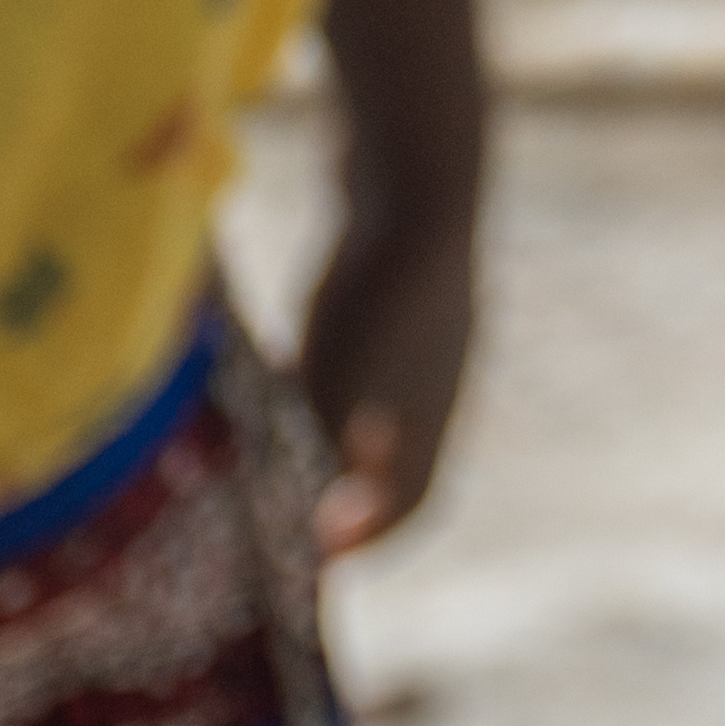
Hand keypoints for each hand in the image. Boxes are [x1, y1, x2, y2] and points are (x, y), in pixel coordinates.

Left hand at [292, 183, 477, 559]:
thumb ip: (329, 454)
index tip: (319, 563)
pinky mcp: (408, 279)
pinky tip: (294, 347)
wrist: (418, 162)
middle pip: (401, 455)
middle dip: (351, 489)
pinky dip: (337, 368)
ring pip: (386, 397)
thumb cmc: (378, 283)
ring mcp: (433, 324)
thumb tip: (322, 530)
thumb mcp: (337, 385)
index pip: (413, 505)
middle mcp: (441, 377)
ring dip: (340, 427)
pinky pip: (376, 345)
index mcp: (430, 414)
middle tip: (294, 506)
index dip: (370, 541)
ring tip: (283, 433)